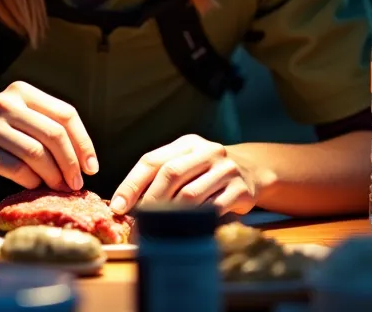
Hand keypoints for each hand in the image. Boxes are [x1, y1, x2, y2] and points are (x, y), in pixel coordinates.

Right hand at [0, 81, 98, 191]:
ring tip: (58, 188)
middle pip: (54, 134)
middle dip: (71, 163)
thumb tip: (83, 162)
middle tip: (76, 183)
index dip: (83, 143)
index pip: (65, 114)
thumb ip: (45, 130)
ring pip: (36, 152)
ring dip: (53, 175)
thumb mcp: (16, 120)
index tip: (92, 167)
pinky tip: (34, 186)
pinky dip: (30, 180)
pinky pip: (14, 168)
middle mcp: (6, 103)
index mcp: (22, 93)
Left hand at [111, 134, 260, 215]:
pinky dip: (195, 220)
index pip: (152, 160)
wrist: (253, 170)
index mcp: (187, 143)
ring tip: (157, 229)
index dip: (131, 184)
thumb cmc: (208, 171)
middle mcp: (208, 151)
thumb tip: (125, 204)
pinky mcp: (241, 190)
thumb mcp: (187, 163)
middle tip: (136, 223)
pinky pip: (212, 209)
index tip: (117, 206)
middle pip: (171, 174)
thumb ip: (160, 176)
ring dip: (169, 215)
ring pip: (190, 194)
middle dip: (149, 201)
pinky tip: (185, 228)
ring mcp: (226, 170)